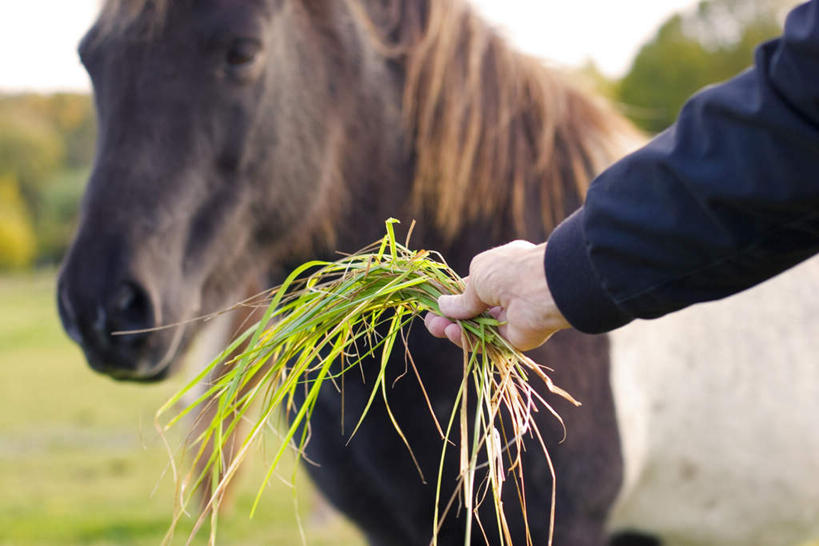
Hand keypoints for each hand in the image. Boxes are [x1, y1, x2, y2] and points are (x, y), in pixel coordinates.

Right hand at [424, 241, 570, 350]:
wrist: (542, 289)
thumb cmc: (509, 271)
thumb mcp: (477, 276)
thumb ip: (461, 297)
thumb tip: (443, 306)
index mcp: (502, 269)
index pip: (473, 286)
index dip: (453, 297)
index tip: (433, 304)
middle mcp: (508, 293)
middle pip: (474, 310)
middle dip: (450, 316)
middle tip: (430, 323)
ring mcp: (512, 317)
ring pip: (478, 328)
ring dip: (455, 328)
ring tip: (435, 328)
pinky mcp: (515, 338)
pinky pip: (488, 341)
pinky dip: (469, 340)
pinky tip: (452, 334)